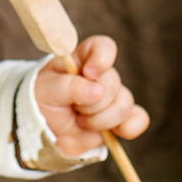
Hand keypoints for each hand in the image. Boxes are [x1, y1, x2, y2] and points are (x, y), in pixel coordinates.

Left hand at [34, 35, 148, 156]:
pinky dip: (129, 128)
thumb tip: (98, 91)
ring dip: (101, 119)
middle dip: (91, 102)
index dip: (101, 58)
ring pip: (124, 104)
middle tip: (72, 108)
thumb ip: (69, 87)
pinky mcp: (119, 120)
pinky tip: (112, 132)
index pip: (103, 47)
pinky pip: (138, 120)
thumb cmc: (42, 102)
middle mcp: (101, 77)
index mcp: (82, 60)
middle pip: (113, 82)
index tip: (89, 73)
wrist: (43, 133)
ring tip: (80, 121)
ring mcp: (112, 98)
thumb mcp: (47, 90)